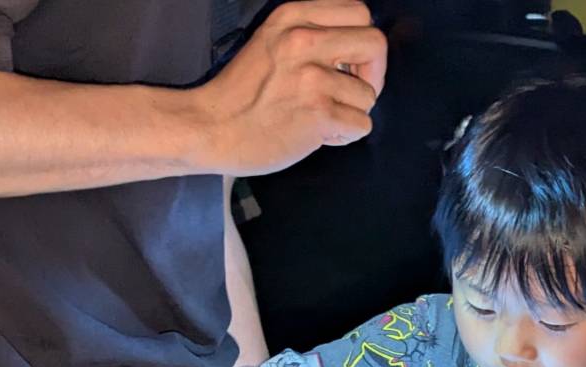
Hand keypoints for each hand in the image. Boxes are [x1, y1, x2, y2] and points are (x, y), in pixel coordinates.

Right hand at [197, 0, 387, 174]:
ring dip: (351, 112)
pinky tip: (320, 135)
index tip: (350, 62)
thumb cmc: (242, 92)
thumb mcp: (272, 40)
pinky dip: (345, 136)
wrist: (210, 127)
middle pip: (375, 43)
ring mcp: (312, 78)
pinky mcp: (318, 114)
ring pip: (368, 95)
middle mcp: (304, 40)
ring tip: (322, 118)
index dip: (363, 40)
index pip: (359, 11)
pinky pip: (361, 125)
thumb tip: (355, 52)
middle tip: (353, 92)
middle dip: (373, 73)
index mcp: (293, 16)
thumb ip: (310, 34)